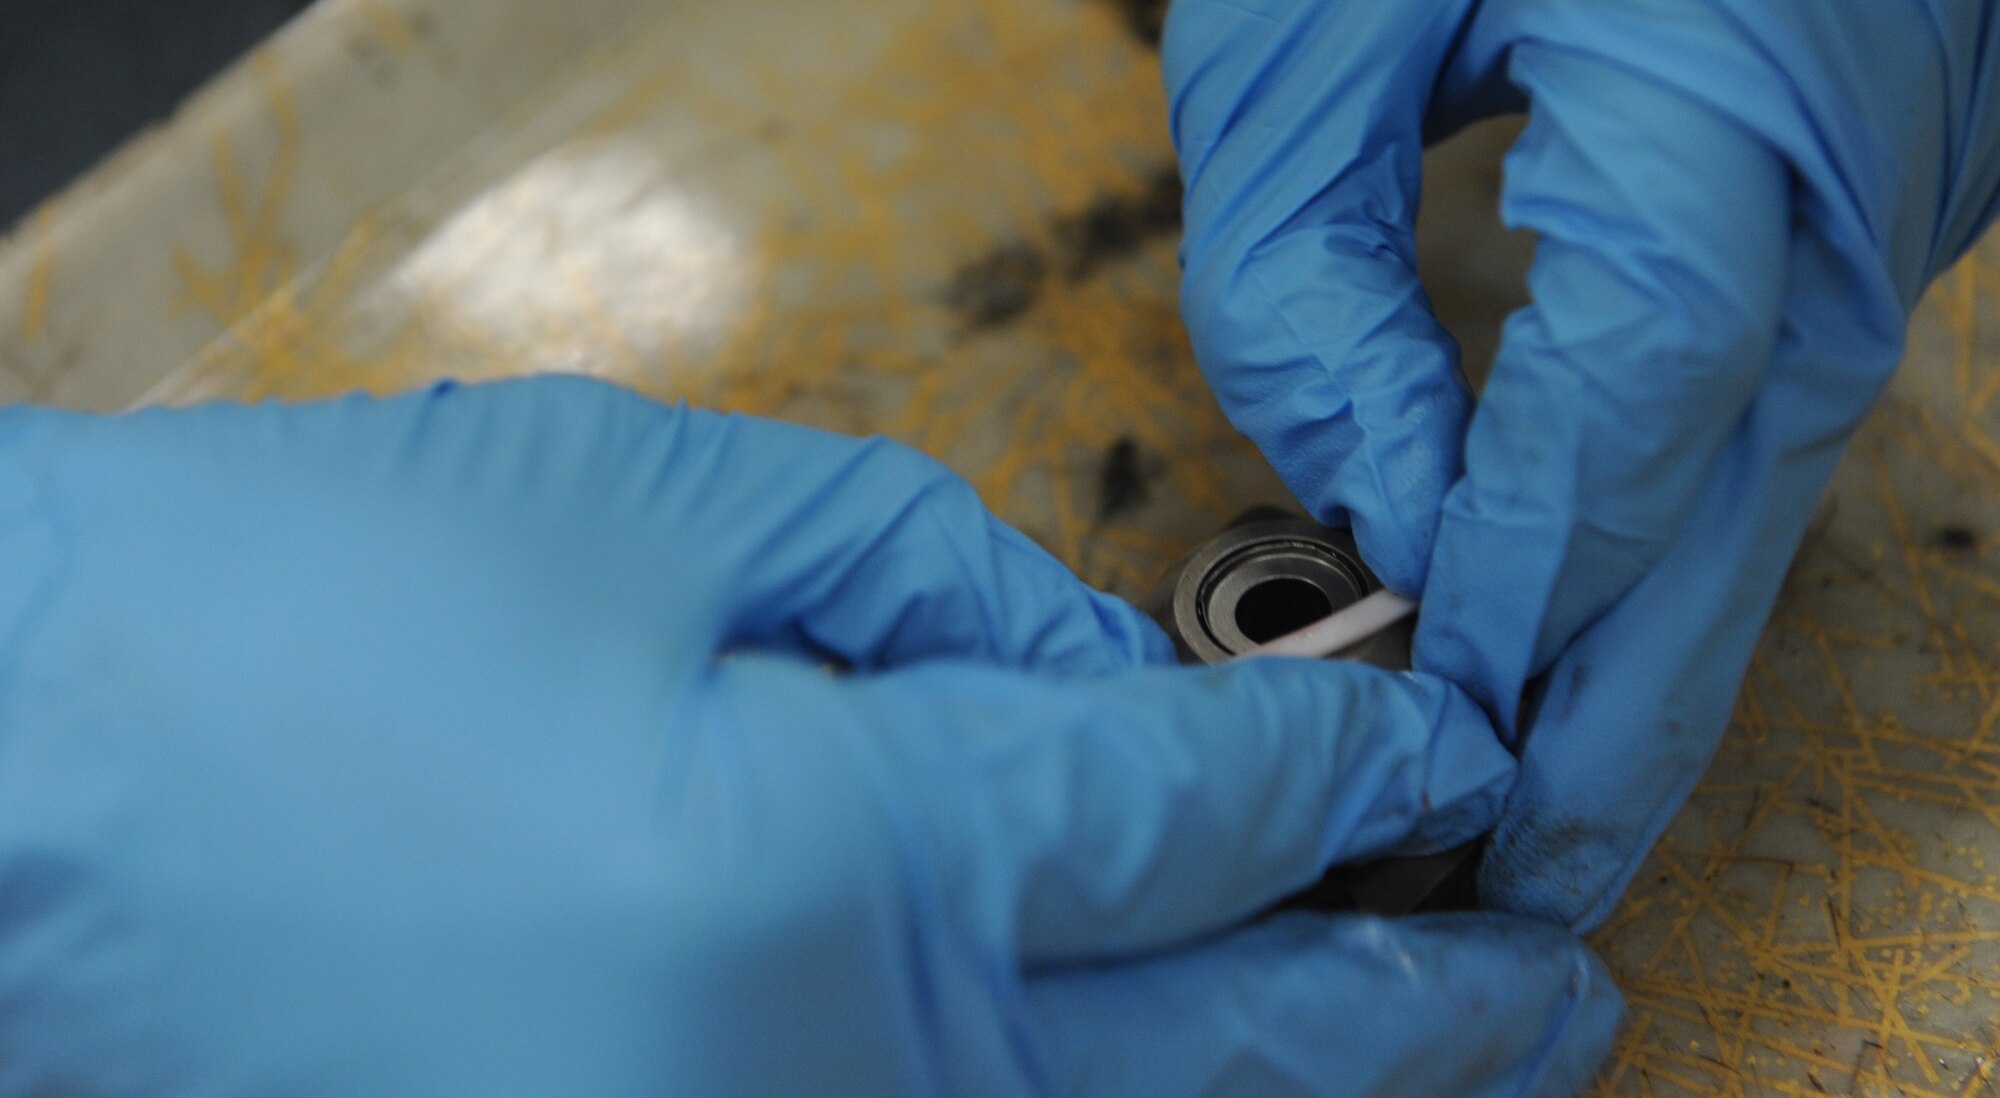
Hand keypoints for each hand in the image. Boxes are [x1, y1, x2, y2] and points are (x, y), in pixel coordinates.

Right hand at [0, 378, 1615, 1095]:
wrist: (24, 809)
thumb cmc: (310, 614)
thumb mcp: (664, 522)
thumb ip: (944, 601)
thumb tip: (1111, 682)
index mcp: (842, 876)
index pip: (1211, 830)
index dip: (1363, 781)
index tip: (1451, 757)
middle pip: (1241, 1069)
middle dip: (1429, 1016)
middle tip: (1555, 983)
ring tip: (1437, 1064)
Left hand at [1166, 0, 1999, 926]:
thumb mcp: (1318, 14)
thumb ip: (1305, 270)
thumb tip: (1372, 503)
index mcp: (1722, 95)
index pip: (1636, 398)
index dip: (1529, 571)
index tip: (1433, 715)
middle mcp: (1843, 188)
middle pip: (1736, 510)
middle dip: (1627, 720)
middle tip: (1529, 896)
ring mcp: (1880, 218)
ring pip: (1762, 497)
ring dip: (1656, 670)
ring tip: (1559, 830)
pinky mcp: (1850, 233)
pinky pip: (1757, 435)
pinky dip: (1675, 562)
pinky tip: (1599, 654)